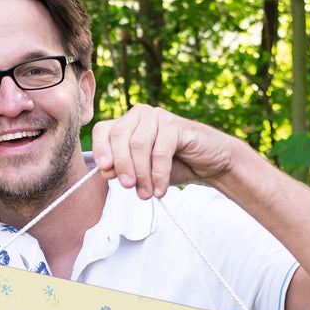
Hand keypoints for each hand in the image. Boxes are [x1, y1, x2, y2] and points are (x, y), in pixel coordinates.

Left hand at [91, 104, 234, 198]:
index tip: (104, 171)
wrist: (208, 164)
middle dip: (121, 165)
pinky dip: (158, 175)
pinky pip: (159, 152)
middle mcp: (139, 115)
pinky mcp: (175, 125)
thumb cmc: (172, 166)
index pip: (103, 130)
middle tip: (128, 187)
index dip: (100, 149)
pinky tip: (160, 190)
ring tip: (146, 194)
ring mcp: (158, 117)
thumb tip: (105, 171)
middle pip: (119, 137)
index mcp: (126, 123)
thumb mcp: (141, 172)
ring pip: (138, 145)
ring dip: (141, 174)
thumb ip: (122, 170)